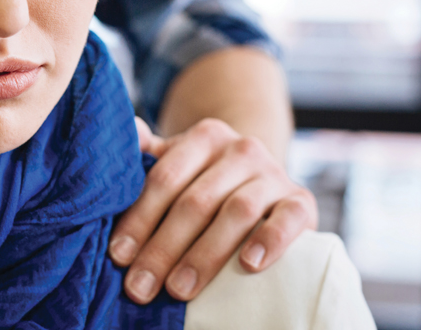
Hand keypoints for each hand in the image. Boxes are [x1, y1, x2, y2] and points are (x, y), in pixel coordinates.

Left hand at [109, 117, 316, 303]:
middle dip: (163, 248)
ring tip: (178, 288)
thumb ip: (147, 154)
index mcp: (203, 137)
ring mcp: (273, 173)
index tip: (118, 256)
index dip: (139, 219)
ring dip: (204, 254)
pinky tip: (248, 265)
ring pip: (237, 211)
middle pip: (195, 201)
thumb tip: (129, 132)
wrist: (262, 176)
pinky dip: (270, 240)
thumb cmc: (206, 176)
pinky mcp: (302, 200)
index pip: (164, 178)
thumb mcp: (175, 159)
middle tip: (140, 285)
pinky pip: (289, 218)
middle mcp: (240, 149)